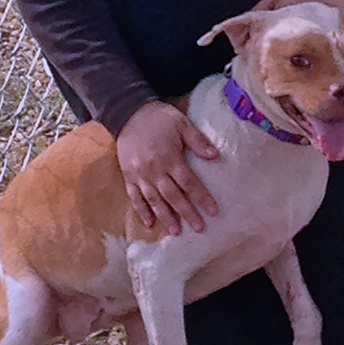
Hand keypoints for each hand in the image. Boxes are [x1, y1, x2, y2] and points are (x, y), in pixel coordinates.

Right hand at [116, 100, 218, 230]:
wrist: (129, 112)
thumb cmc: (159, 118)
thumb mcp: (182, 124)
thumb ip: (198, 141)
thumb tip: (215, 156)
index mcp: (170, 157)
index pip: (189, 182)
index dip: (201, 197)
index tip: (213, 211)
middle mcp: (154, 170)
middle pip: (173, 195)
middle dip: (187, 212)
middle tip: (199, 228)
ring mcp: (140, 175)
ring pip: (154, 200)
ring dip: (165, 217)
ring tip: (176, 231)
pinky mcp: (128, 176)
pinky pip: (135, 197)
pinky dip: (141, 211)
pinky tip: (150, 223)